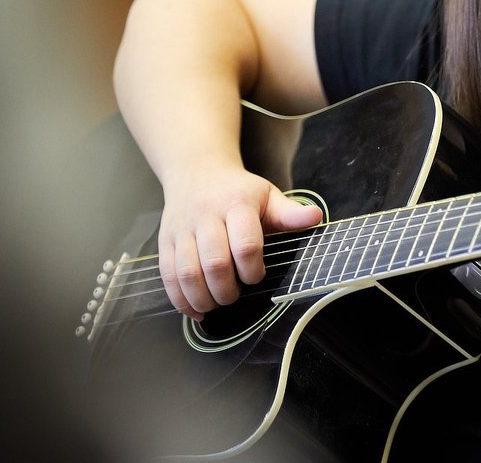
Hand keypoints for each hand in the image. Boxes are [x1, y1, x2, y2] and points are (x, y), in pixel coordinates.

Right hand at [157, 167, 322, 318]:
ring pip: (187, 273)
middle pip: (214, 263)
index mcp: (236, 204)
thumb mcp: (267, 195)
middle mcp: (205, 216)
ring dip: (204, 298)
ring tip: (218, 303)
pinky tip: (197, 309)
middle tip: (236, 295)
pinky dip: (181, 299)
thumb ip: (289, 213)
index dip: (252, 269)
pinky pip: (168, 276)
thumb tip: (316, 217)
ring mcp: (181, 229)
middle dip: (227, 290)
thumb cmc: (238, 190)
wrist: (197, 171)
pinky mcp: (164, 241)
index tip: (258, 275)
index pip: (245, 244)